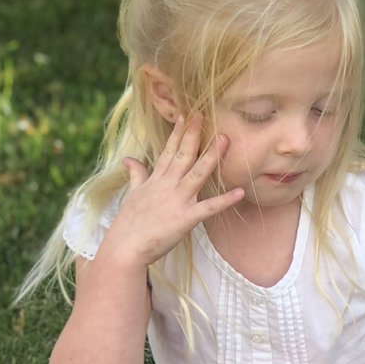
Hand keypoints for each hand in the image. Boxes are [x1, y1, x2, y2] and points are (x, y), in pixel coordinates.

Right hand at [104, 116, 243, 266]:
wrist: (124, 248)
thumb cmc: (129, 224)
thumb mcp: (133, 194)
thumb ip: (136, 175)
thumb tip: (128, 159)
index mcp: (156, 180)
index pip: (169, 151)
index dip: (178, 133)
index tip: (186, 115)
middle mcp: (167, 186)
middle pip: (184, 155)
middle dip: (194, 135)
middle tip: (204, 115)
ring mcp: (177, 201)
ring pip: (197, 174)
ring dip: (211, 157)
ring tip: (225, 140)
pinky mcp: (185, 219)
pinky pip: (209, 208)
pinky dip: (225, 200)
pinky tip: (240, 192)